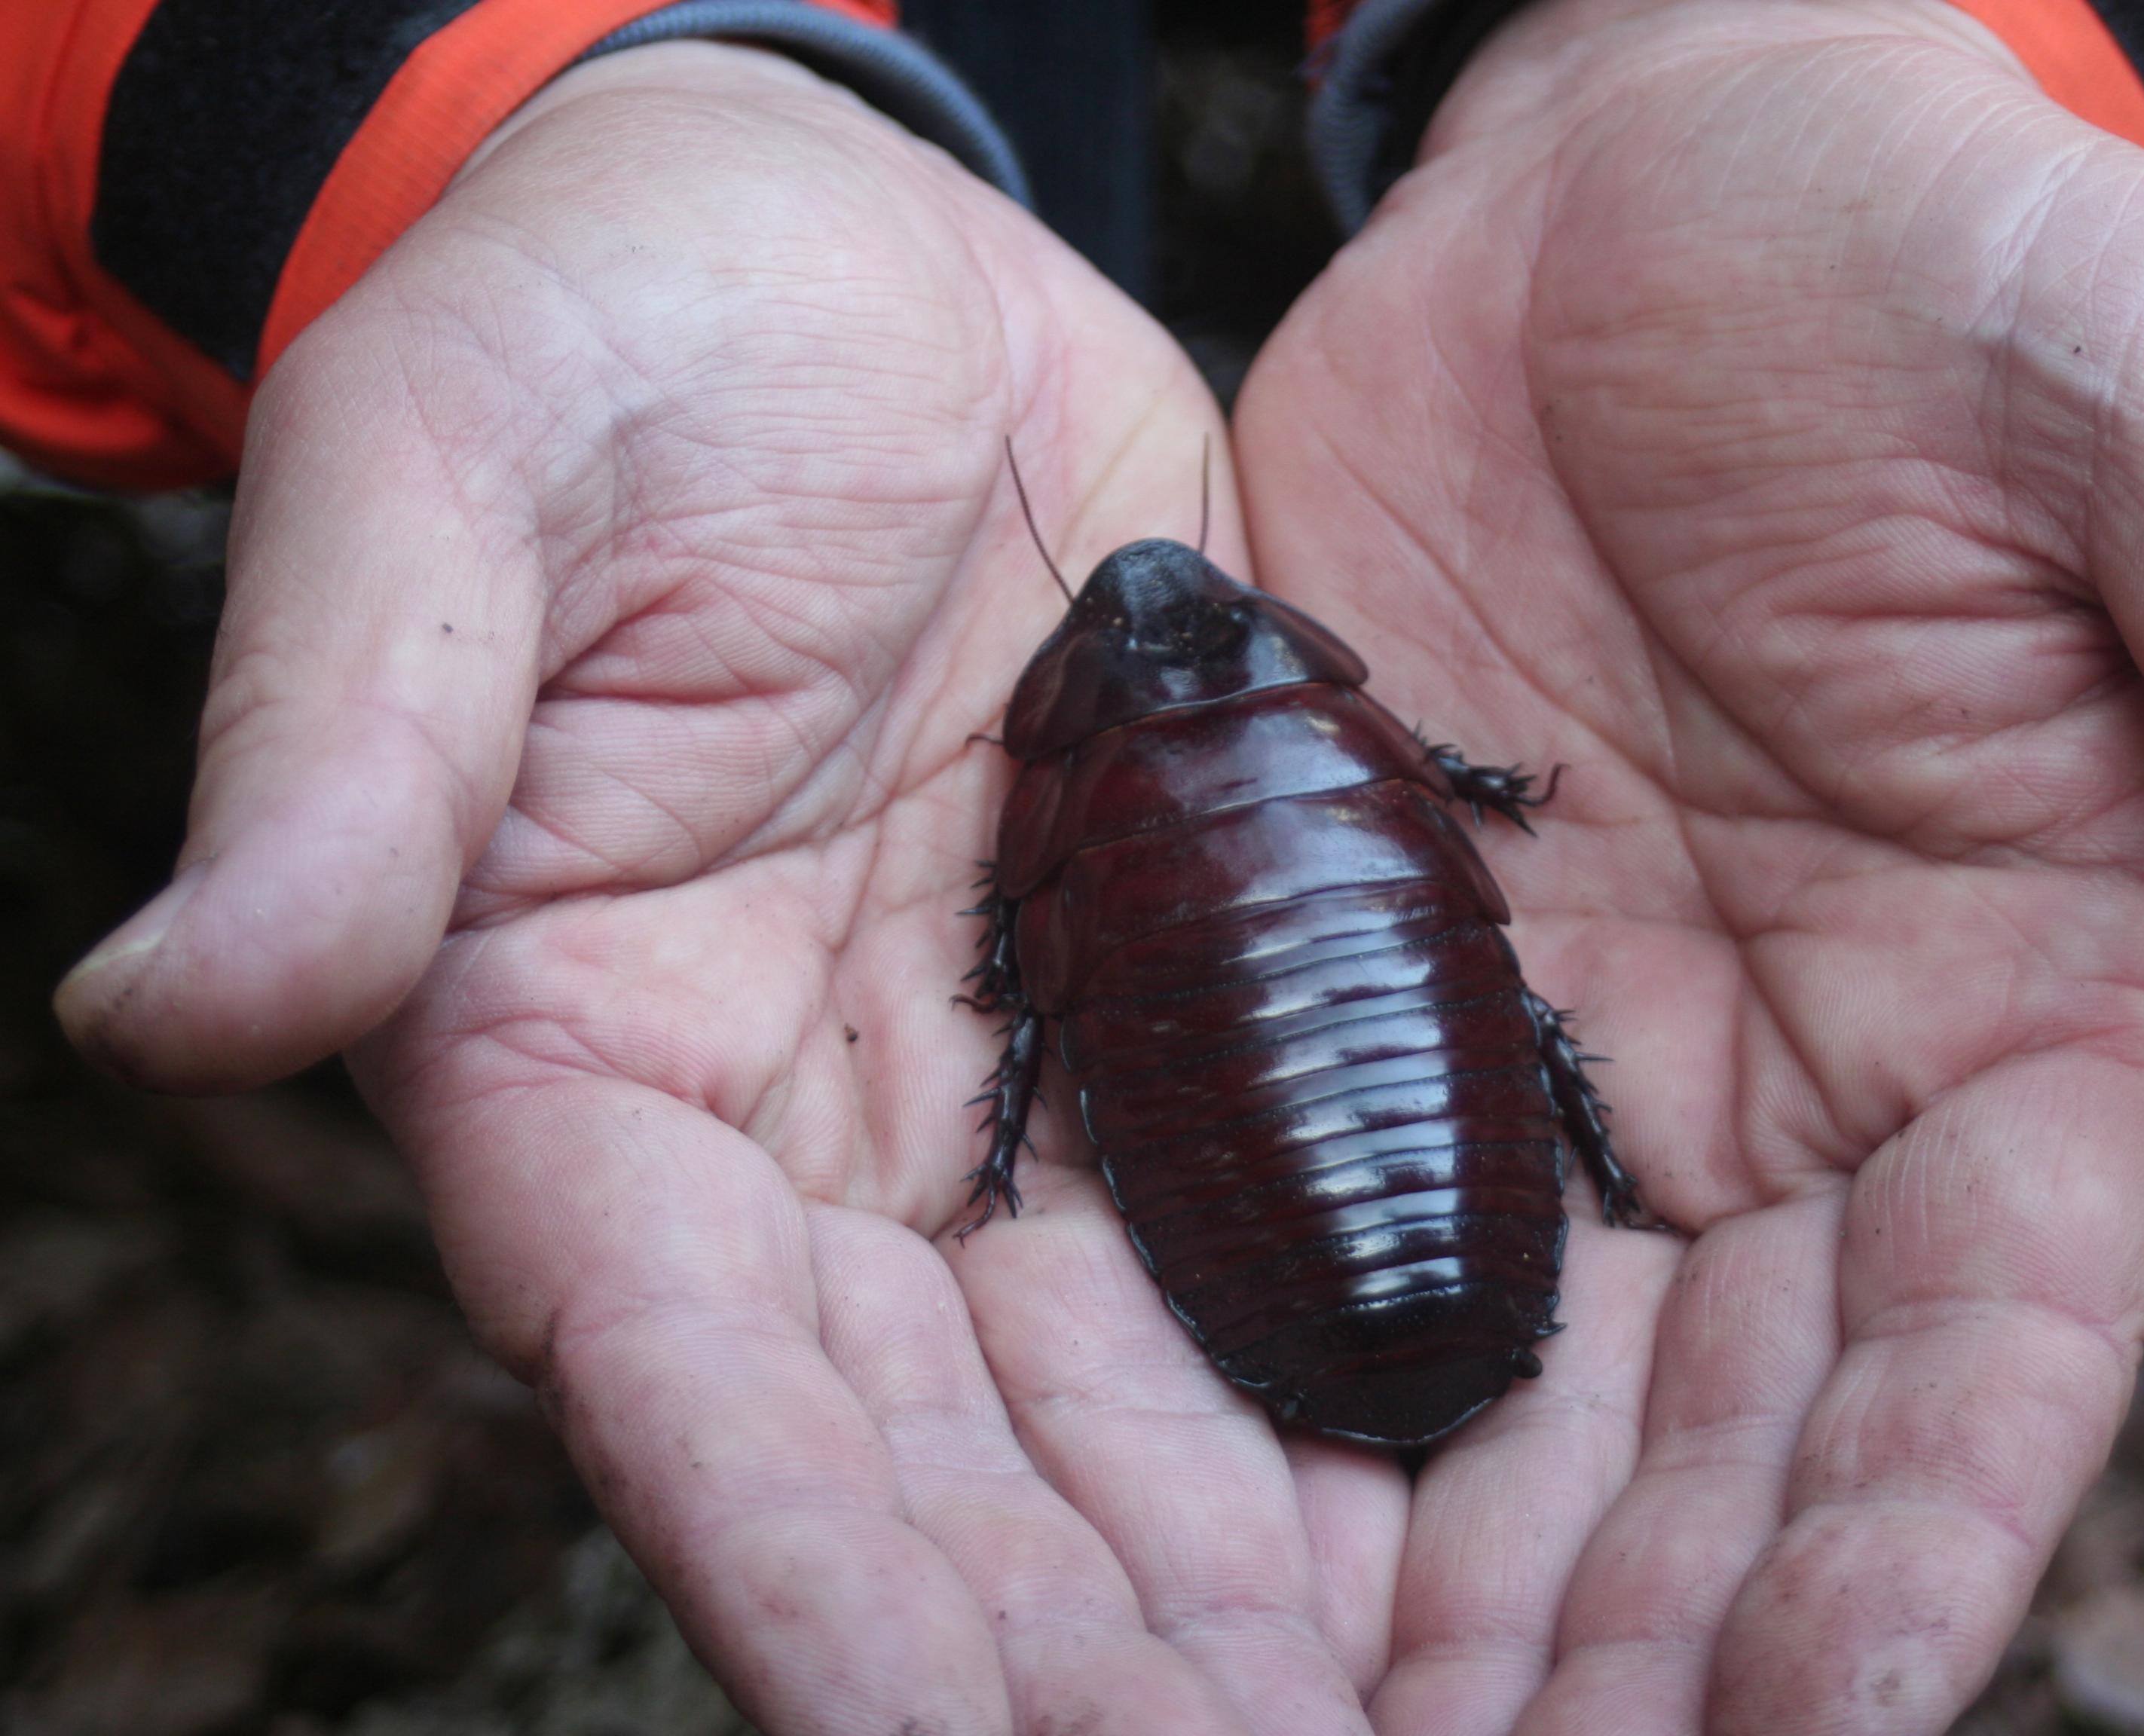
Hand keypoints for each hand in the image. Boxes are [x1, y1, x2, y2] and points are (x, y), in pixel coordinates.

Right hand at [53, 44, 1396, 1735]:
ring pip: (1108, 1382)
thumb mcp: (450, 481)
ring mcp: (983, 1082)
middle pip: (929, 1448)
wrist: (838, 262)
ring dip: (1232, 1561)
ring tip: (1386, 1701)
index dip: (812, 1574)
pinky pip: (1240, 1199)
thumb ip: (352, 750)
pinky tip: (1456, 1475)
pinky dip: (1327, 1345)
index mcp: (578, 1051)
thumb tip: (170, 1000)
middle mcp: (792, 1127)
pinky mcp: (1146, 991)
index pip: (686, 1379)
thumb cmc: (604, 334)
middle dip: (1070, 1642)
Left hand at [1233, 1, 2143, 1729]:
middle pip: (1737, 1438)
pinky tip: (1197, 1510)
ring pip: (1533, 1380)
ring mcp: (1591, 1049)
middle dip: (1639, 1643)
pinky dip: (1286, 1366)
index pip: (1988, 1349)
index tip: (1818, 1731)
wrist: (1637, 165)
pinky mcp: (1388, 964)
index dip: (1914, 1551)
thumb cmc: (1930, 250)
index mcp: (2034, 1012)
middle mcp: (1809, 1088)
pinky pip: (1330, 1199)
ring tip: (1321, 1732)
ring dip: (1451, 1577)